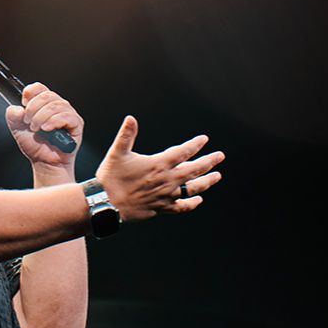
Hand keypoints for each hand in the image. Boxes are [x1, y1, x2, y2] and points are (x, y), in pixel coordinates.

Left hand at [6, 82, 83, 171]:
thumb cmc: (35, 145)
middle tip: (28, 122)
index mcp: (44, 103)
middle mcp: (58, 105)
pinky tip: (46, 129)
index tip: (24, 104)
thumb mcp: (17, 128)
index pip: (39, 87)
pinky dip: (54, 121)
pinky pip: (67, 116)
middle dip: (33, 108)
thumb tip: (17, 109)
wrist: (44, 162)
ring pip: (55, 105)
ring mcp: (68, 113)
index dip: (30, 93)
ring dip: (42, 117)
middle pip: (47, 94)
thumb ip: (13, 115)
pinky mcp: (76, 124)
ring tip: (37, 128)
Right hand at [95, 116, 223, 221]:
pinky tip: (198, 200)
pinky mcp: (162, 208)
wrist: (106, 204)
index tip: (204, 140)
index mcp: (158, 164)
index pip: (182, 152)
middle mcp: (166, 180)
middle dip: (209, 162)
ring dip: (206, 182)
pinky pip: (182, 207)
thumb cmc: (111, 177)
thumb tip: (131, 118)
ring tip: (217, 176)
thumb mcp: (117, 152)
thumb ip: (126, 135)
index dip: (194, 145)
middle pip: (194, 170)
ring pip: (192, 188)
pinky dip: (192, 203)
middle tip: (220, 156)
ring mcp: (166, 196)